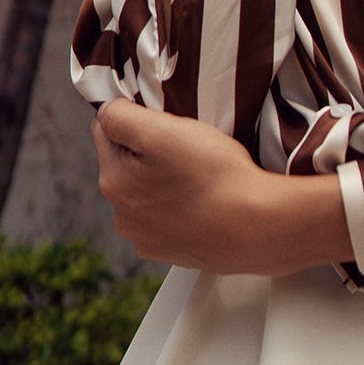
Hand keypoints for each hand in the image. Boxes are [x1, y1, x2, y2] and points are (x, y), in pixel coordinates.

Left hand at [92, 98, 350, 273]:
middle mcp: (122, 217)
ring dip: (166, 181)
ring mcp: (148, 240)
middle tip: (190, 149)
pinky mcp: (174, 253)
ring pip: (148, 192)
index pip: (107, 131)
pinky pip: (169, 217)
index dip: (138, 119)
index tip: (169, 126)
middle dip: (151, 152)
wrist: (258, 227)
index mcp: (113, 182)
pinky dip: (182, 207)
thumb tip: (105, 112)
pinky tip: (205, 201)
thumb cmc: (214, 175)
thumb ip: (120, 116)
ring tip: (202, 176)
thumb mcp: (162, 131)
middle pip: (128, 164)